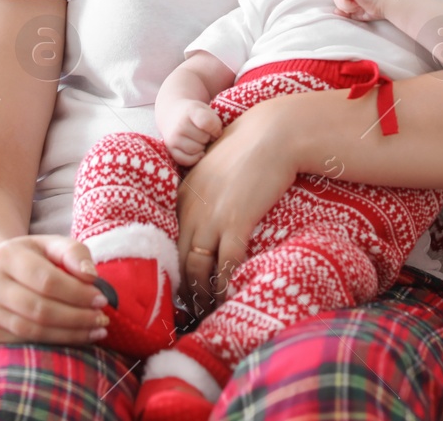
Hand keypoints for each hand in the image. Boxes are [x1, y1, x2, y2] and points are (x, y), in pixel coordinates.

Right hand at [0, 234, 109, 344]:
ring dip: (69, 334)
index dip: (77, 293)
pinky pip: (25, 342)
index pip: (47, 280)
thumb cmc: (28, 257)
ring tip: (96, 331)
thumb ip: (73, 253)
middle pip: (40, 309)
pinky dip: (54, 342)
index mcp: (6, 256)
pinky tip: (76, 337)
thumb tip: (91, 276)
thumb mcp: (49, 244)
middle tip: (103, 320)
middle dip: (77, 317)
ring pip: (33, 331)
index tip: (101, 299)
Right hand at [161, 100, 223, 166]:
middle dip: (208, 137)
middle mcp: (179, 124)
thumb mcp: (203, 109)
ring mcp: (173, 138)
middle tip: (204, 134)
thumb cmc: (191, 114)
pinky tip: (196, 152)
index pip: (206, 122)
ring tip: (199, 141)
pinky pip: (186, 160)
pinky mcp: (170, 149)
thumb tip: (216, 137)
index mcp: (190, 111)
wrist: (170, 115)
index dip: (215, 128)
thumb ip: (213, 121)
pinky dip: (194, 159)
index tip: (215, 129)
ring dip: (201, 148)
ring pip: (195, 150)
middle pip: (203, 138)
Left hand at [175, 95, 298, 316]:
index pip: (171, 241)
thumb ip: (206, 190)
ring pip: (198, 268)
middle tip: (194, 309)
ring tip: (211, 310)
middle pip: (180, 260)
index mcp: (183, 196)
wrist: (271, 134)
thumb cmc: (248, 147)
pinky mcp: (235, 222)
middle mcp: (190, 210)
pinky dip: (226, 284)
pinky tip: (230, 297)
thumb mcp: (214, 167)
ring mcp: (211, 217)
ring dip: (203, 293)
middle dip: (186, 288)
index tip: (182, 285)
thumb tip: (212, 211)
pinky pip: (226, 264)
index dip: (176, 267)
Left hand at [333, 0, 385, 20]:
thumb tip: (335, 11)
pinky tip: (361, 3)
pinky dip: (350, 6)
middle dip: (347, 7)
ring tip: (362, 4)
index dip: (347, 6)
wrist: (390, 3)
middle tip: (361, 6)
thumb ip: (347, 10)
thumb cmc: (377, 8)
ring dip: (349, 7)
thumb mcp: (359, 11)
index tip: (360, 7)